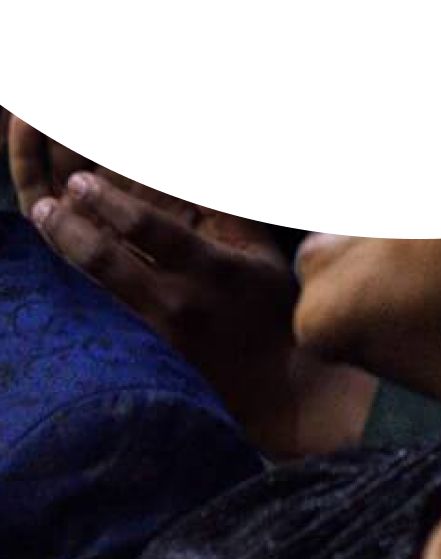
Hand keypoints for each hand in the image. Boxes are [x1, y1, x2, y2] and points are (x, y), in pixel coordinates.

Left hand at [13, 125, 348, 456]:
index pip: (149, 228)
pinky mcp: (148, 350)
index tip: (81, 181)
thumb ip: (224, 212)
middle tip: (46, 203)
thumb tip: (184, 173)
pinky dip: (81, 275)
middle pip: (103, 259)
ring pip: (95, 283)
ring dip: (64, 246)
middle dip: (67, 225)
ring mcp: (159, 329)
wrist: (277, 385)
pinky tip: (66, 252)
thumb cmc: (273, 311)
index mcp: (215, 270)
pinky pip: (103, 305)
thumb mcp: (261, 255)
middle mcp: (180, 301)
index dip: (107, 201)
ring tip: (46, 218)